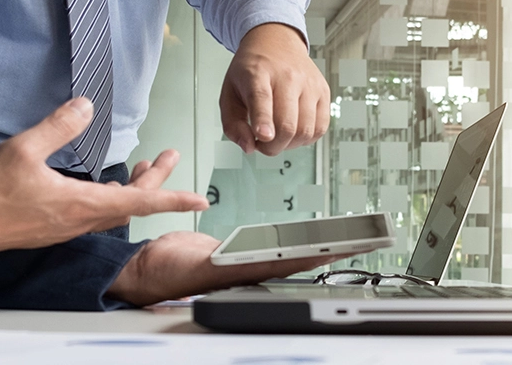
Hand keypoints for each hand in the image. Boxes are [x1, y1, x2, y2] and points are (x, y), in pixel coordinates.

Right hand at [0, 98, 209, 254]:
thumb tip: (87, 106)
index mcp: (80, 204)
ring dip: (134, 189)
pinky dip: (111, 198)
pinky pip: (94, 213)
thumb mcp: (22, 149)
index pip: (138, 201)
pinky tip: (106, 186)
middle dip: (155, 180)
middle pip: (130, 203)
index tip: (198, 200)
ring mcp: (67, 225)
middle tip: (168, 156)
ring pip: (113, 209)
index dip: (171, 198)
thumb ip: (58, 127)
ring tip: (146, 166)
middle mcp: (79, 219)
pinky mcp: (54, 226)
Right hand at [106, 231, 356, 305]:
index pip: (295, 262)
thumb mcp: (202, 266)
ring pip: (291, 253)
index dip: (323, 254)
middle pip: (300, 258)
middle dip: (332, 249)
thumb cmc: (167, 273)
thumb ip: (230, 263)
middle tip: (365, 240)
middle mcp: (252, 269)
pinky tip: (308, 241)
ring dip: (318, 246)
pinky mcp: (237, 254)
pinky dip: (293, 244)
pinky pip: (271, 248)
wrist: (146, 268)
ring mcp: (247, 263)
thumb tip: (263, 260)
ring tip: (348, 238)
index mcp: (246, 272)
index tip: (352, 246)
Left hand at [219, 23, 330, 155]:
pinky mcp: (323, 91)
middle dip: (272, 147)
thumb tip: (248, 147)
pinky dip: (306, 139)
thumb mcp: (229, 93)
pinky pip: (320, 128)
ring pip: (305, 130)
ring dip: (289, 145)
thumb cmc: (251, 70)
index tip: (263, 136)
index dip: (263, 120)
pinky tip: (294, 131)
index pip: (262, 98)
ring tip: (277, 136)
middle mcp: (288, 76)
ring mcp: (309, 83)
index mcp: (257, 73)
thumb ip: (233, 124)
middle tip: (263, 144)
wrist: (276, 42)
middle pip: (287, 124)